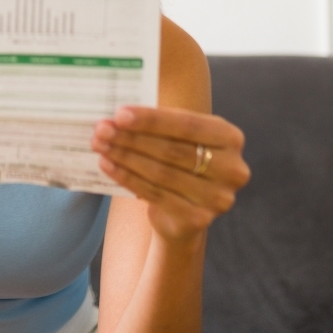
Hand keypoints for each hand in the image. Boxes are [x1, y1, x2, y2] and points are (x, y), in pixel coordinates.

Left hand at [92, 106, 249, 242]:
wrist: (185, 212)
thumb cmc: (179, 163)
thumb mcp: (180, 139)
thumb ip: (160, 125)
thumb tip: (117, 116)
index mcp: (231, 138)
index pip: (187, 124)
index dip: (152, 119)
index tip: (119, 114)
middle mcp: (232, 168)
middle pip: (172, 149)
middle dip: (132, 138)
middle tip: (102, 130)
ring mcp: (218, 197)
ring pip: (161, 172)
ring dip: (125, 157)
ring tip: (100, 145)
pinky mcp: (198, 219)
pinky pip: (154, 193)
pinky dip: (127, 178)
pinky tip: (107, 166)